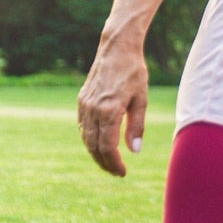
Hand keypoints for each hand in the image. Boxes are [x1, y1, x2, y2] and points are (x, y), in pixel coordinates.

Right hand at [77, 40, 149, 176]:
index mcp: (109, 111)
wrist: (116, 49)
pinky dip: (90, 139)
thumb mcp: (141, 99)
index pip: (107, 147)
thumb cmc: (134, 72)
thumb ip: (137, 125)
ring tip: (109, 162)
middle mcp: (93, 110)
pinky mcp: (81, 101)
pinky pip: (83, 127)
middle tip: (117, 172)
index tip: (123, 172)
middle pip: (94, 147)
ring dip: (96, 153)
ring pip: (86, 138)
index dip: (114, 163)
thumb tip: (135, 150)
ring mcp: (84, 106)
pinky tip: (100, 145)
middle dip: (105, 162)